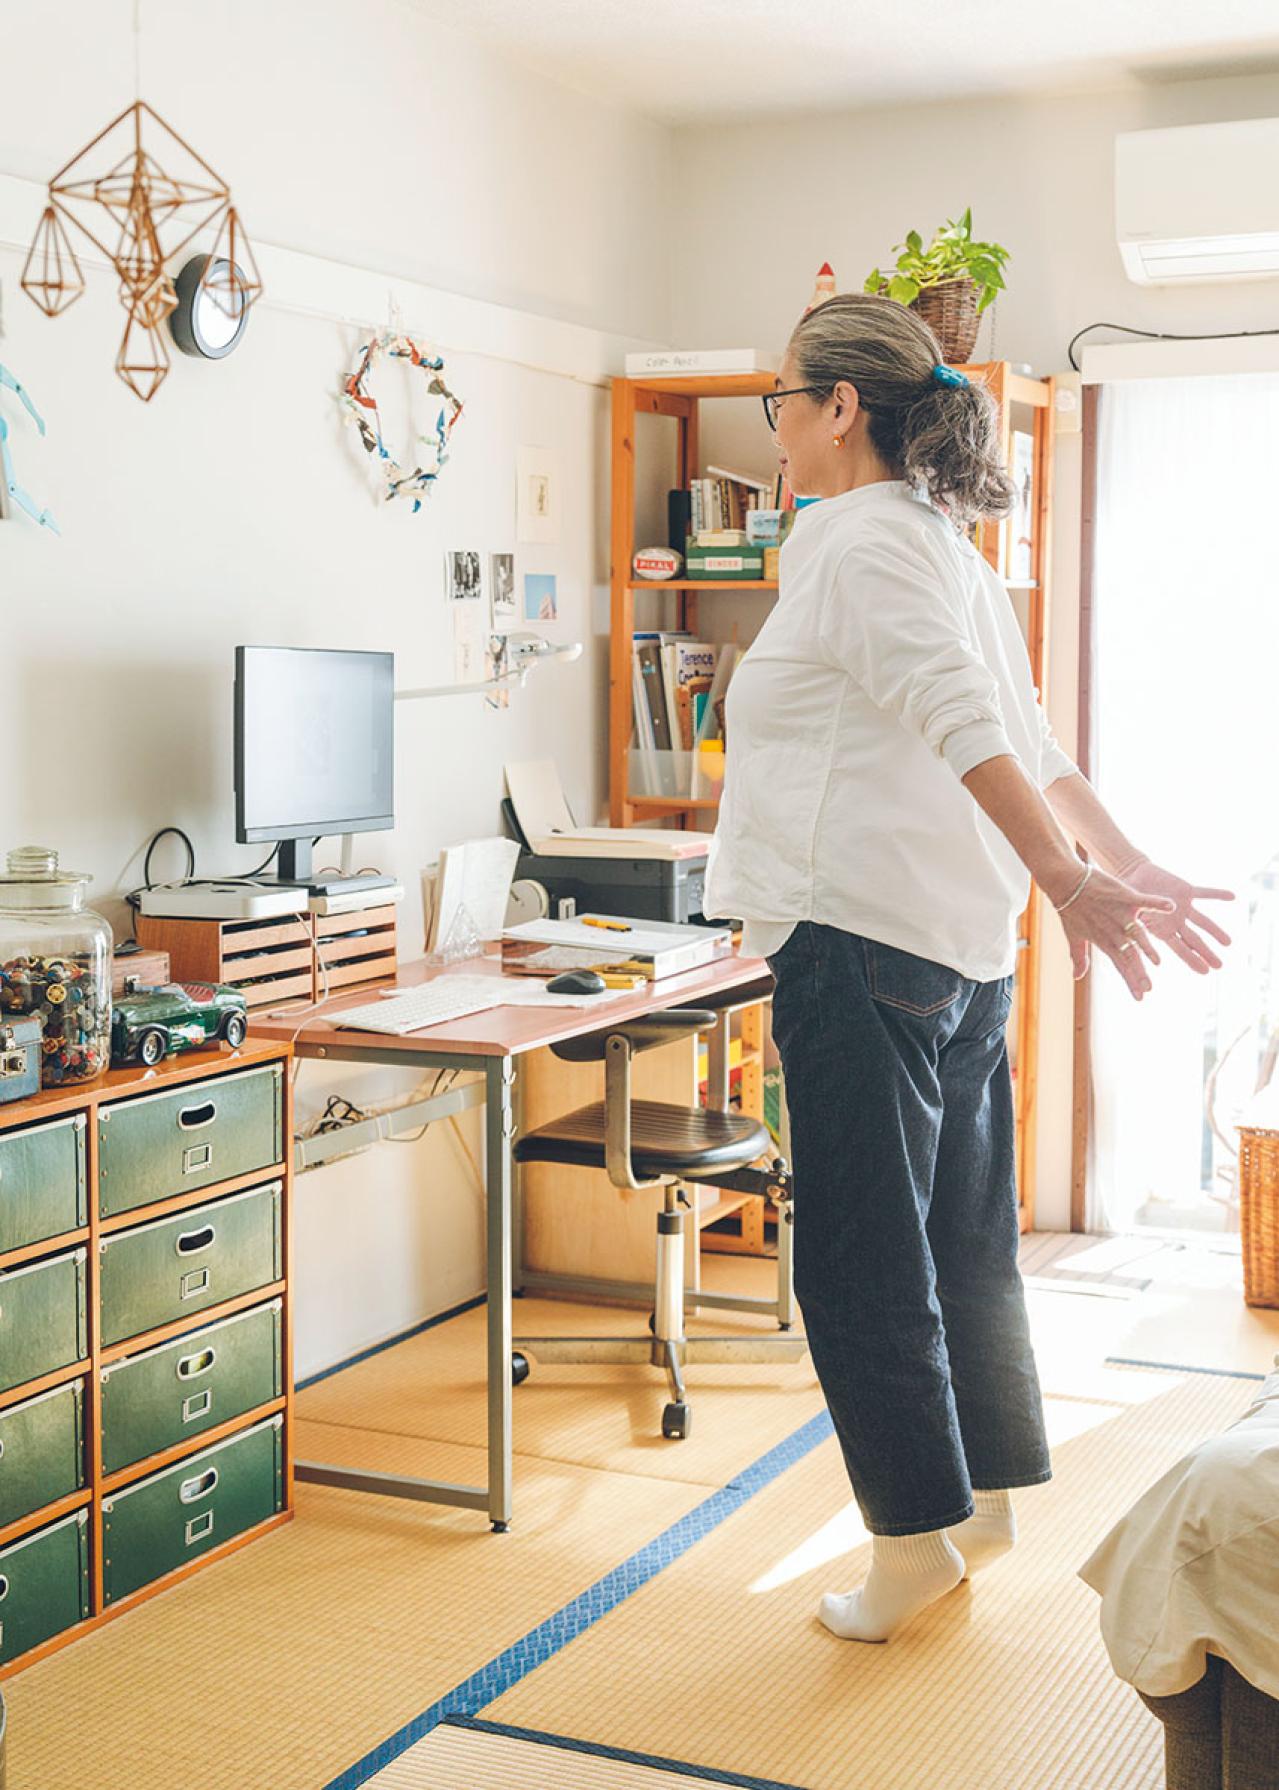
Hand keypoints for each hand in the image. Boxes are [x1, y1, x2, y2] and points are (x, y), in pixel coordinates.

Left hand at [1052, 863, 1176, 999]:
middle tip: (1148, 988)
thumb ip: (1080, 957)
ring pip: (1136, 934)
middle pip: (1129, 955)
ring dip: (1146, 947)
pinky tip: (1170, 907)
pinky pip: (1144, 900)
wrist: (1065, 883)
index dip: (1130, 980)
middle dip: (1138, 972)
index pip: (1120, 965)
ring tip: (1156, 961)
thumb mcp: (1074, 936)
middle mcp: (1114, 930)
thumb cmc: (1070, 910)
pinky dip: (1156, 903)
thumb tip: (1077, 977)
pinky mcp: (1124, 896)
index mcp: (1104, 941)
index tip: (1140, 997)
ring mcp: (1119, 914)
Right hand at [1110, 855, 1234, 973]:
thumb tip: (1124, 939)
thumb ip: (1130, 927)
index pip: (1179, 948)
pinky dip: (1217, 894)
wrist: (1132, 875)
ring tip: (1228, 943)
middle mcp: (1175, 921)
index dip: (1191, 959)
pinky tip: (1232, 896)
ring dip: (1215, 931)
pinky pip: (1204, 893)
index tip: (1205, 971)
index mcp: (1162, 930)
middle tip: (1219, 966)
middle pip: (1194, 940)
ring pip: (1203, 921)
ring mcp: (1182, 907)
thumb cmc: (1125, 896)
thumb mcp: (1126, 914)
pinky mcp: (1185, 891)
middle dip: (1206, 953)